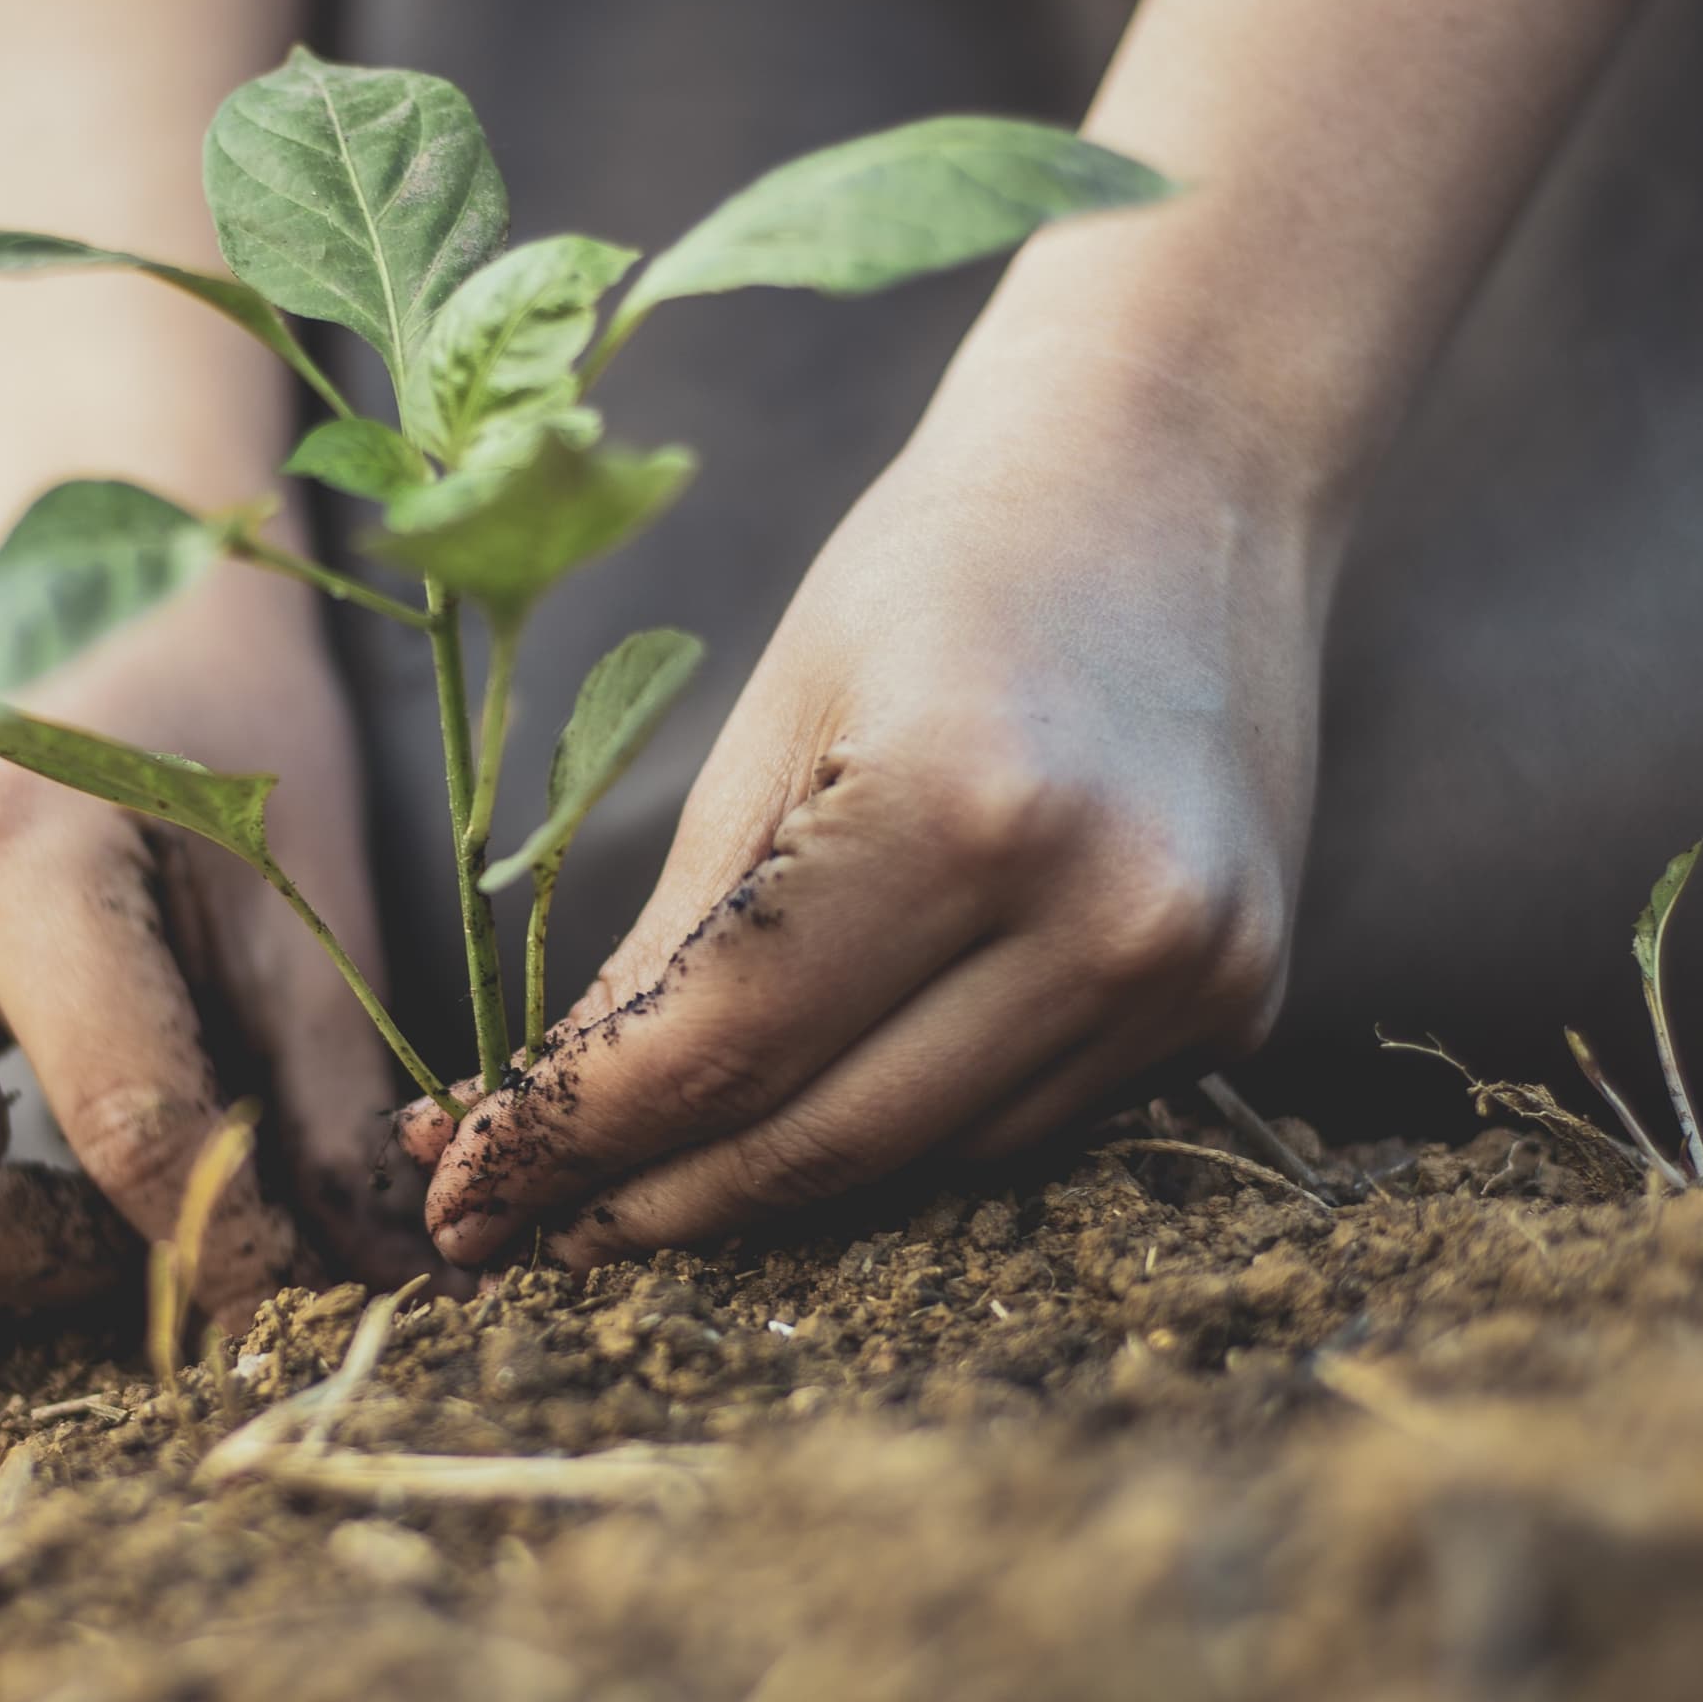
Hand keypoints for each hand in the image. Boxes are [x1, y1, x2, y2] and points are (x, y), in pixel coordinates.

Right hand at [0, 577, 409, 1321]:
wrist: (110, 601)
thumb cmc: (222, 747)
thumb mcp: (306, 898)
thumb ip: (326, 1094)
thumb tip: (376, 1280)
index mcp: (16, 851)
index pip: (119, 1132)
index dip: (222, 1250)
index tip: (283, 1298)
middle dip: (32, 1272)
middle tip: (123, 1243)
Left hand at [402, 376, 1325, 1267]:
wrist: (1182, 470)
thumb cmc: (940, 571)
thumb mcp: (771, 727)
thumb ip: (671, 946)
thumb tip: (543, 1128)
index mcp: (962, 808)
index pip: (724, 1050)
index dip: (573, 1143)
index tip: (462, 1197)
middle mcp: (1104, 913)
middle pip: (822, 1144)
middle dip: (649, 1203)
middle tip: (514, 1232)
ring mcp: (1192, 971)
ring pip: (924, 1163)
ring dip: (770, 1184)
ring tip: (640, 1179)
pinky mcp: (1240, 998)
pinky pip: (1024, 1125)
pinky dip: (906, 1129)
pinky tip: (822, 1097)